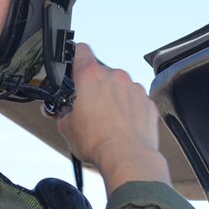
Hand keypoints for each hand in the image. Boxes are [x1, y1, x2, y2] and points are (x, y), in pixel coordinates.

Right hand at [55, 43, 170, 194]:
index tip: (74, 64)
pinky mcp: (148, 102)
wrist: (127, 157)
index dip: (75, 56)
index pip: (81, 50)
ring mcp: (134, 88)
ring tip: (107, 122)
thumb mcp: (66, 127)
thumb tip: (61, 112)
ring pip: (119, 88)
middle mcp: (115, 76)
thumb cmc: (98, 142)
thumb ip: (62, 112)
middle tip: (88, 109)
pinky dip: (128, 110)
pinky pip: (134, 101)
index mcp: (91, 76)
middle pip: (101, 74)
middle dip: (94, 88)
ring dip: (112, 99)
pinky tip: (121, 127)